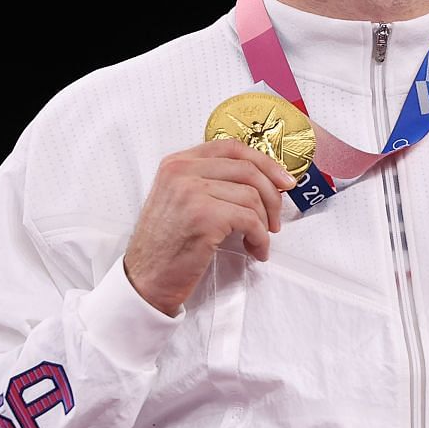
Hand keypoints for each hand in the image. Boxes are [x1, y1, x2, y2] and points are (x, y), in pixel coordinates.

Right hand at [124, 140, 295, 314]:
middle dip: (272, 196)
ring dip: (264, 223)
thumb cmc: (166, 245)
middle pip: (247, 169)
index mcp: (177, 163)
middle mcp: (182, 171)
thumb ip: (209, 182)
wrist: (145, 280)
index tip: (283, 180)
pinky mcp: (204, 217)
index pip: (231, 147)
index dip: (264, 162)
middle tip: (276, 219)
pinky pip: (250, 220)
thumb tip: (260, 180)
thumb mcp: (179, 200)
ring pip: (252, 196)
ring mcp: (192, 192)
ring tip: (259, 241)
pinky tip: (255, 250)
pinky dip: (260, 238)